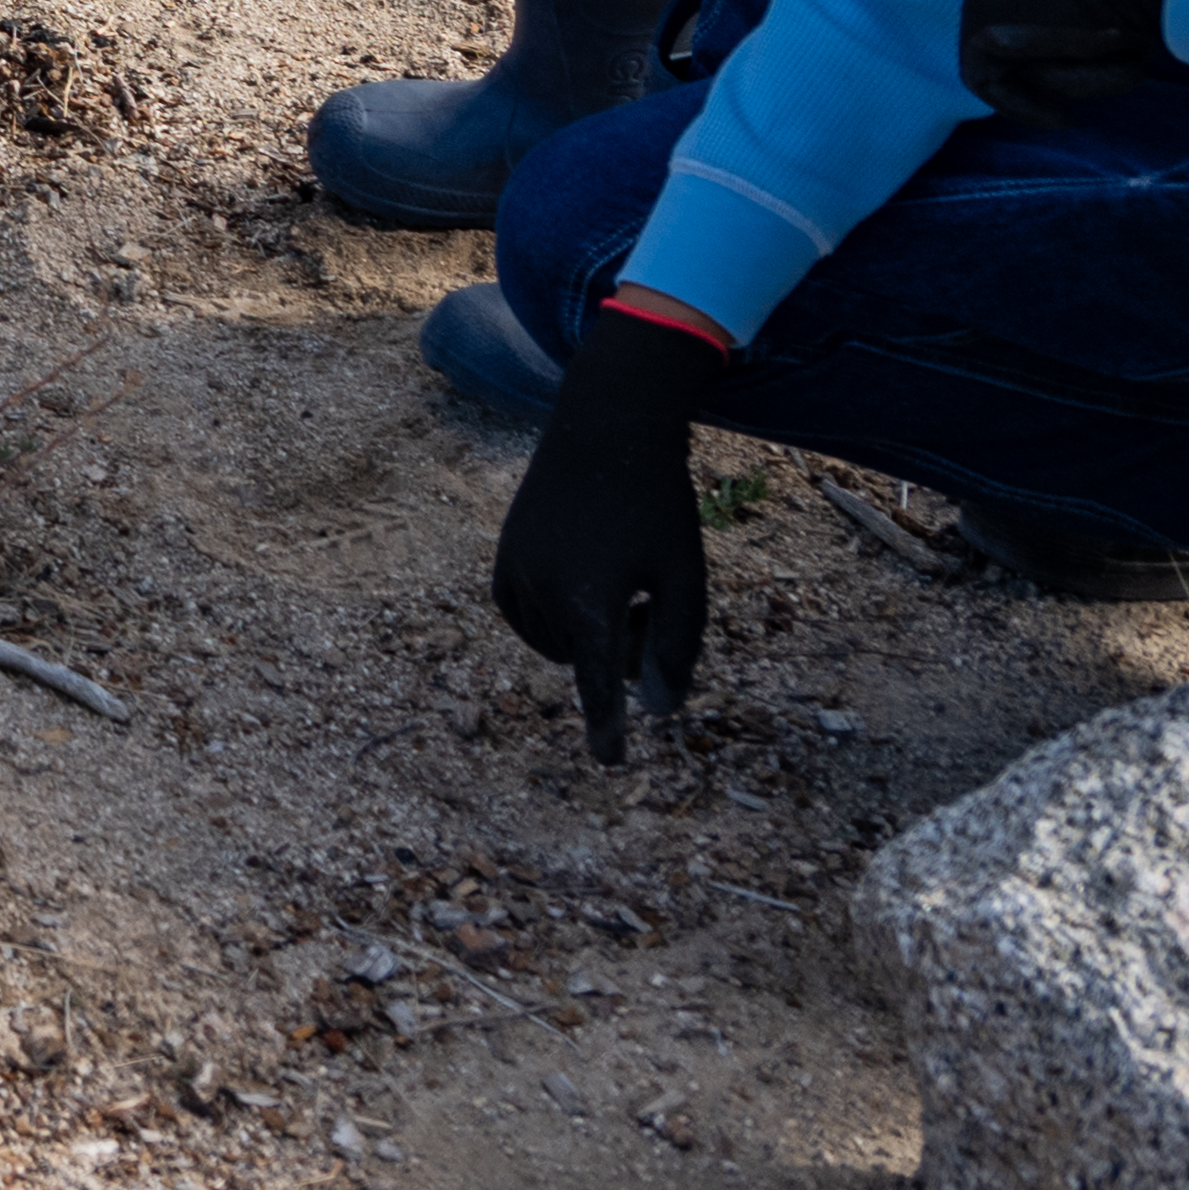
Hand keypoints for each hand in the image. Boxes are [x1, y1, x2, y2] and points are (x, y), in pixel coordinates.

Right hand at [489, 294, 730, 759]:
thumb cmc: (657, 502)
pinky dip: (553, 616)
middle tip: (648, 601)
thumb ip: (677, 645)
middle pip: (583, 660)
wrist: (604, 426)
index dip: (607, 729)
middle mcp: (543, 592)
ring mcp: (515, 573)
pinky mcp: (503, 558)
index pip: (597, 685)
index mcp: (591, 600)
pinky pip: (524, 616)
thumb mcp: (685, 576)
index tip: (610, 764)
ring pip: (554, 641)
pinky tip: (584, 580)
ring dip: (586, 630)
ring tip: (620, 578)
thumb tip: (659, 709)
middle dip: (618, 648)